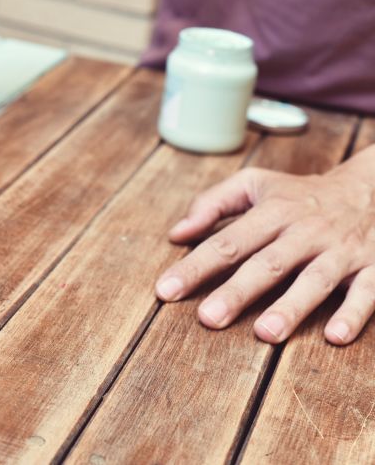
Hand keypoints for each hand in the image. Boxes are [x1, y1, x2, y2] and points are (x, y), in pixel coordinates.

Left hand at [155, 147, 374, 344]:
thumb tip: (176, 233)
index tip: (166, 290)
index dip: (195, 266)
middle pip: (268, 264)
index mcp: (272, 212)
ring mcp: (340, 250)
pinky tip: (335, 336)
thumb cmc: (300, 194)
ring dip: (291, 306)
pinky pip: (367, 292)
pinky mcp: (373, 267)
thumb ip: (212, 204)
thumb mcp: (255, 184)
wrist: (373, 187)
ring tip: (265, 333)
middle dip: (237, 291)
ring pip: (315, 280)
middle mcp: (305, 232)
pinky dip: (353, 313)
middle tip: (208, 318)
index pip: (227, 242)